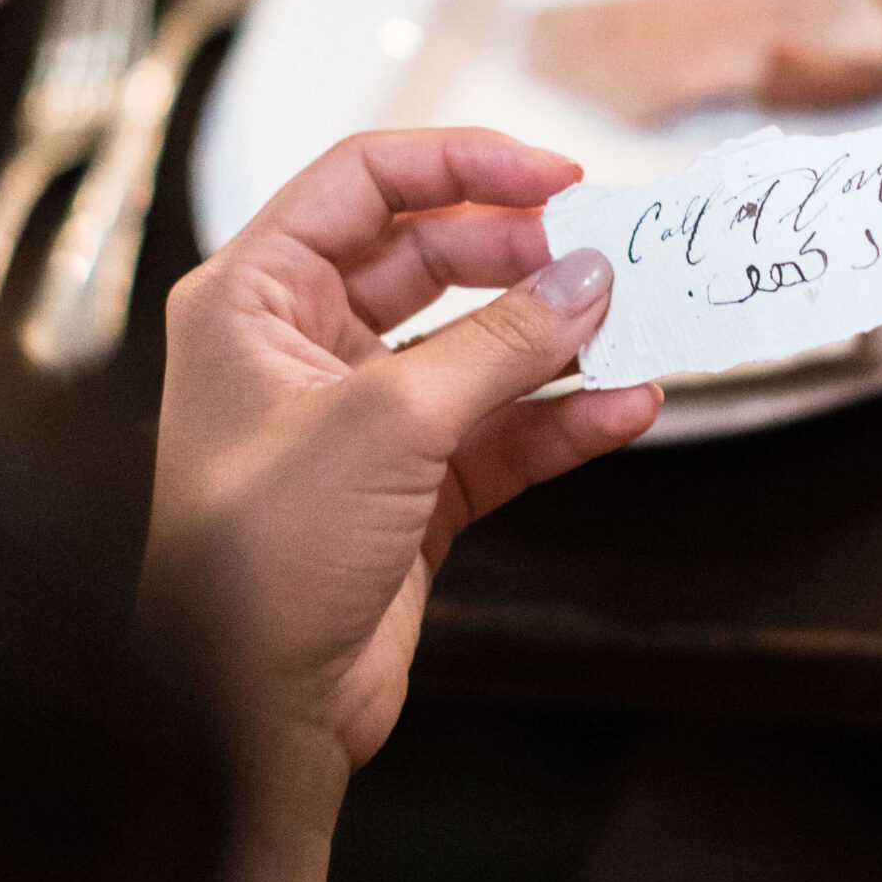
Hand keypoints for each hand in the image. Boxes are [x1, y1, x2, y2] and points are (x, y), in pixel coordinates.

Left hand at [144, 128, 657, 835]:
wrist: (248, 717)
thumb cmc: (262, 557)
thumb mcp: (387, 422)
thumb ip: (500, 343)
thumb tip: (588, 278)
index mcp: (252, 297)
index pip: (364, 183)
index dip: (462, 164)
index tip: (556, 177)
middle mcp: (299, 346)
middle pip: (428, 257)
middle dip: (519, 255)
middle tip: (600, 258)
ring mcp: (359, 421)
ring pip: (475, 349)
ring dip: (553, 340)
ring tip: (633, 325)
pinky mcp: (409, 492)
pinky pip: (499, 433)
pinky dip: (560, 421)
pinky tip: (626, 408)